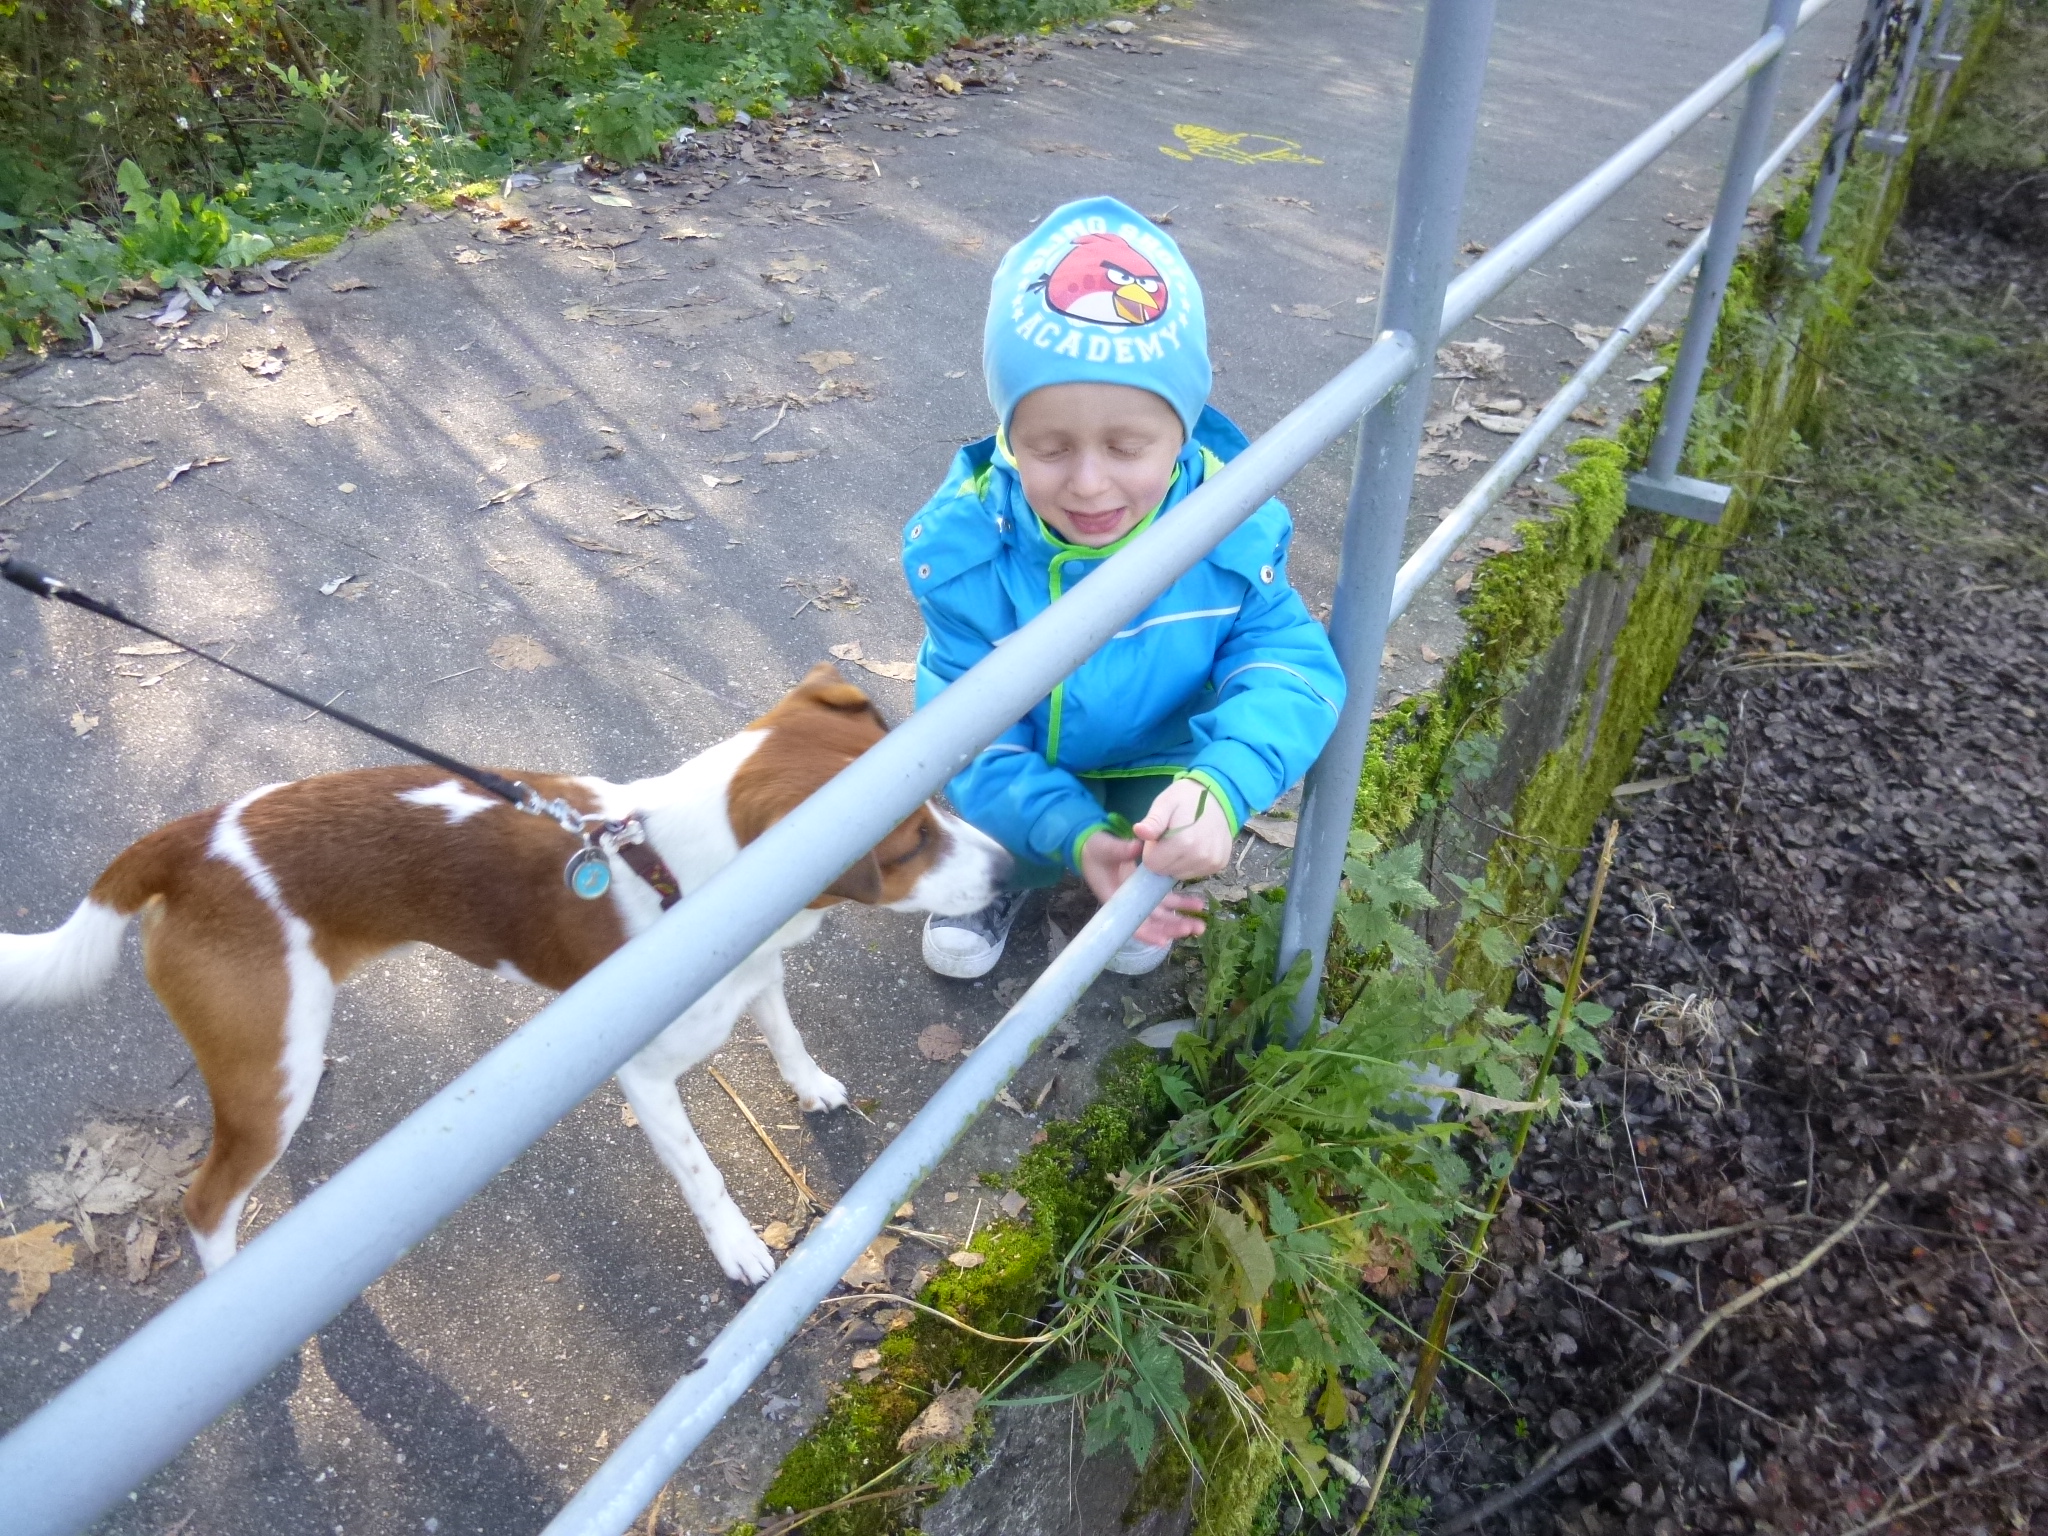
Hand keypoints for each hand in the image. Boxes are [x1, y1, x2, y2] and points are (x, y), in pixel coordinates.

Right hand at [1079, 828, 1208, 945]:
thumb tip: (1137, 847)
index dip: (1147, 934)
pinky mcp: (1148, 888)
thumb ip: (1121, 849)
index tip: (1163, 941)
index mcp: (1115, 899)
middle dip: (1173, 928)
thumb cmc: (1095, 850)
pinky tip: (1197, 905)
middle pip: (1152, 922)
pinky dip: (1181, 904)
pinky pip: (1166, 901)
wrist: (1093, 845)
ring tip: (1200, 923)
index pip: (1131, 923)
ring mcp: (1139, 897)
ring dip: (1181, 920)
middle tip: (1194, 929)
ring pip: (1162, 914)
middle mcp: (1129, 903)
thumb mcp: (1104, 848)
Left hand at [1132, 778, 1233, 881]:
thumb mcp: (1165, 804)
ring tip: (1183, 841)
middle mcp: (1199, 856)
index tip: (1159, 836)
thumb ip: (1152, 821)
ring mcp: (1211, 862)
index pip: (1152, 864)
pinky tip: (1195, 846)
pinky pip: (1193, 873)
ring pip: (1178, 874)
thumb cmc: (1185, 799)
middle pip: (1165, 871)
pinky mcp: (1218, 865)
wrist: (1216, 798)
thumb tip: (1138, 831)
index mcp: (1183, 841)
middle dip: (1163, 857)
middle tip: (1171, 837)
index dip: (1151, 850)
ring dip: (1176, 861)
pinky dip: (1189, 863)